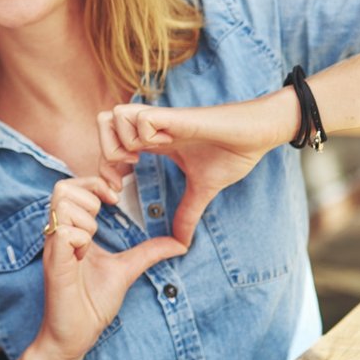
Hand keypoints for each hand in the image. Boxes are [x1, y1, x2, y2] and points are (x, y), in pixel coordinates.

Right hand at [35, 176, 185, 359]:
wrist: (76, 335)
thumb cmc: (92, 304)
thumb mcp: (127, 269)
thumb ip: (149, 252)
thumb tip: (180, 243)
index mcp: (73, 231)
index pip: (72, 187)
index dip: (93, 183)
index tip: (116, 197)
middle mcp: (60, 234)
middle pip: (62, 188)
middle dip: (89, 193)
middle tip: (105, 212)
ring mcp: (55, 247)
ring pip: (62, 204)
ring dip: (85, 217)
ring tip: (92, 240)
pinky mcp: (54, 262)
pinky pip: (65, 232)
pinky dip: (81, 239)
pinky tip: (84, 256)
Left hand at [97, 98, 290, 246]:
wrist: (257, 133)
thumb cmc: (231, 152)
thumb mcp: (202, 189)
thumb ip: (188, 212)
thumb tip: (183, 244)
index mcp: (153, 141)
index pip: (110, 145)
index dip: (105, 168)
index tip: (117, 191)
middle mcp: (151, 127)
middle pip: (102, 122)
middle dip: (104, 153)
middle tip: (122, 176)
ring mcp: (160, 119)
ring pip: (114, 115)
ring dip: (121, 141)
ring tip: (140, 159)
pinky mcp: (173, 115)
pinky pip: (139, 118)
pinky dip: (144, 135)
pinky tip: (163, 146)